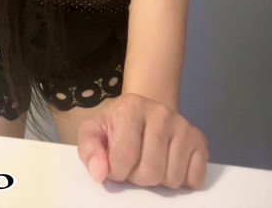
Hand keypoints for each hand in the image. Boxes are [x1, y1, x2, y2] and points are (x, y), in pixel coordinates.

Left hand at [77, 92, 208, 189]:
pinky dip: (182, 181)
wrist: (143, 112)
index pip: (123, 158)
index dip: (116, 171)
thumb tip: (99, 173)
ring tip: (150, 161)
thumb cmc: (116, 126)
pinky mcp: (199, 140)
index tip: (115, 162)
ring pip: (172, 178)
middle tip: (134, 163)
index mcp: (131, 108)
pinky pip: (195, 179)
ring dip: (159, 180)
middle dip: (138, 177)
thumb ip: (89, 150)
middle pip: (150, 172)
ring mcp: (183, 125)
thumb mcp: (94, 132)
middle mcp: (161, 112)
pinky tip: (169, 163)